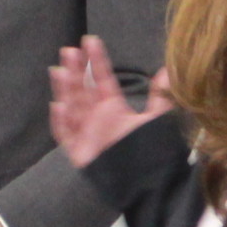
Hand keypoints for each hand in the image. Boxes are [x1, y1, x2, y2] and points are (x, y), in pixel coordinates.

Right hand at [47, 36, 177, 167]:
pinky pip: (66, 135)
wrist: (143, 185)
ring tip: (60, 70)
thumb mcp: (154, 123)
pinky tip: (59, 106)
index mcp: (112, 109)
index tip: (90, 41)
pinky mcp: (78, 152)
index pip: (102, 80)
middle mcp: (96, 119)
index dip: (96, 61)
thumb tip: (168, 73)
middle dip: (76, 71)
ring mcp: (85, 134)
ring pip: (72, 107)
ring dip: (65, 90)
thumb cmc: (146, 155)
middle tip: (70, 50)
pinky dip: (61, 122)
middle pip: (82, 90)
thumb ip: (159, 98)